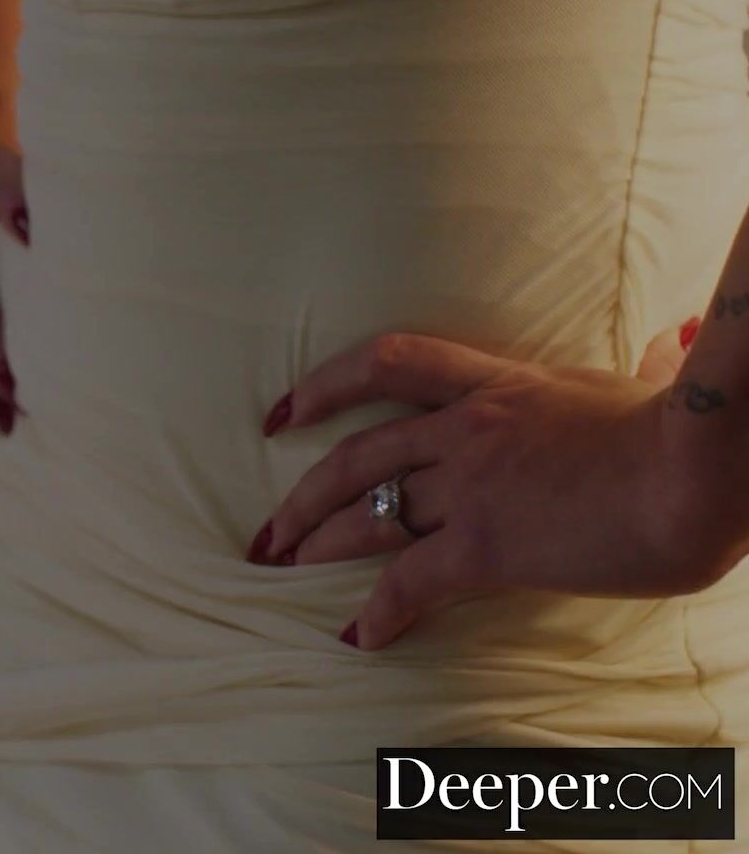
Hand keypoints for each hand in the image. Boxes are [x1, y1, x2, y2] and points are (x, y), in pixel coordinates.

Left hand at [251, 323, 741, 650]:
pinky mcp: (487, 543)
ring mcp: (472, 485)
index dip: (325, 384)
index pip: (389, 362)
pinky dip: (378, 611)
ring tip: (285, 569)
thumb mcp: (648, 381)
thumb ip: (642, 364)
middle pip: (356, 456)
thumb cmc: (692, 432)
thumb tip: (676, 337)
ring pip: (367, 514)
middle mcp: (469, 428)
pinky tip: (359, 635)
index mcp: (500, 383)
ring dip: (319, 543)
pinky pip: (410, 581)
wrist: (702, 470)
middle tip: (270, 531)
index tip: (285, 411)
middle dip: (303, 496)